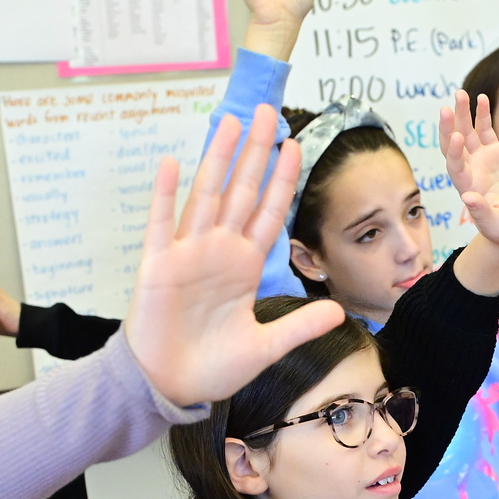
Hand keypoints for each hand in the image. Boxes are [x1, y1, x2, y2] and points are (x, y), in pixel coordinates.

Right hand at [124, 105, 344, 404]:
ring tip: (228, 122)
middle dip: (254, 152)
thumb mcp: (265, 347)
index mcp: (244, 266)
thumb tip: (339, 313)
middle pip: (240, 191)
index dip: (280, 180)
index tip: (295, 145)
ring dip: (216, 159)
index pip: (267, 212)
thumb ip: (300, 326)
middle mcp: (218, 252)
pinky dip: (164, 194)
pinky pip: (160, 224)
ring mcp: (187, 254)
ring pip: (205, 195)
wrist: (170, 387)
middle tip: (267, 111)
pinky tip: (171, 163)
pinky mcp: (158, 266)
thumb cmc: (213, 367)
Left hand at [440, 90, 498, 251]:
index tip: (456, 137)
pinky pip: (485, 129)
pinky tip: (481, 98)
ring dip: (462, 113)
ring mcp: (480, 158)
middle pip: (453, 144)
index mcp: (466, 186)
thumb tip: (468, 198)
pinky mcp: (495, 152)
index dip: (453, 152)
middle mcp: (469, 168)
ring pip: (467, 131)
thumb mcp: (495, 224)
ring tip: (460, 94)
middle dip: (449, 127)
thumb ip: (481, 213)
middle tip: (446, 108)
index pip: (454, 165)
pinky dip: (482, 114)